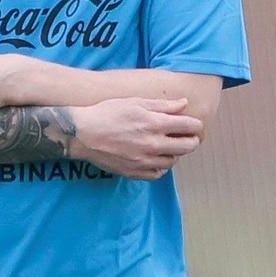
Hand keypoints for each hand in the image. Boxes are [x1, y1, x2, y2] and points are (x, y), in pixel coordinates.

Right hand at [68, 97, 202, 180]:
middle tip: (183, 136)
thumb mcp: (134, 102)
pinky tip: (153, 158)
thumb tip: (184, 104)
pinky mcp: (134, 172)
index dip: (195, 124)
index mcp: (155, 123)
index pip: (191, 126)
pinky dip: (160, 167)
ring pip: (174, 161)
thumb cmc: (105, 113)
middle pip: (189, 146)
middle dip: (191, 140)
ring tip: (164, 146)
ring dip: (174, 153)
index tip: (190, 124)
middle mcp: (153, 144)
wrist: (80, 133)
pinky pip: (158, 174)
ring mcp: (144, 161)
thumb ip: (162, 105)